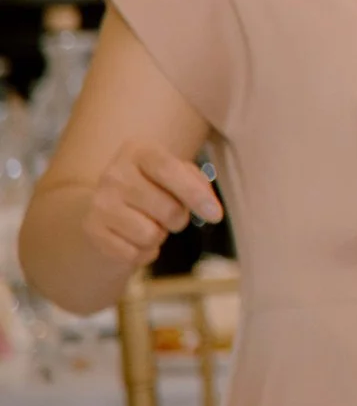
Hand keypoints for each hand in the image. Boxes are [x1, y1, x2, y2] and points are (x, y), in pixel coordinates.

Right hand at [81, 141, 221, 266]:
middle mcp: (113, 174)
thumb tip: (210, 208)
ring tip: (149, 224)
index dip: (195, 194)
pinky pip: (133, 254)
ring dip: (159, 236)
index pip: (169, 169)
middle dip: (178, 219)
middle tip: (169, 215)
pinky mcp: (91, 230)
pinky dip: (143, 253)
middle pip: (167, 210)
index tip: (216, 216)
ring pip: (150, 235)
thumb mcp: (176, 174)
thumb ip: (197, 183)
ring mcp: (99, 203)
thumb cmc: (153, 186)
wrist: (104, 206)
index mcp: (137, 152)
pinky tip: (135, 239)